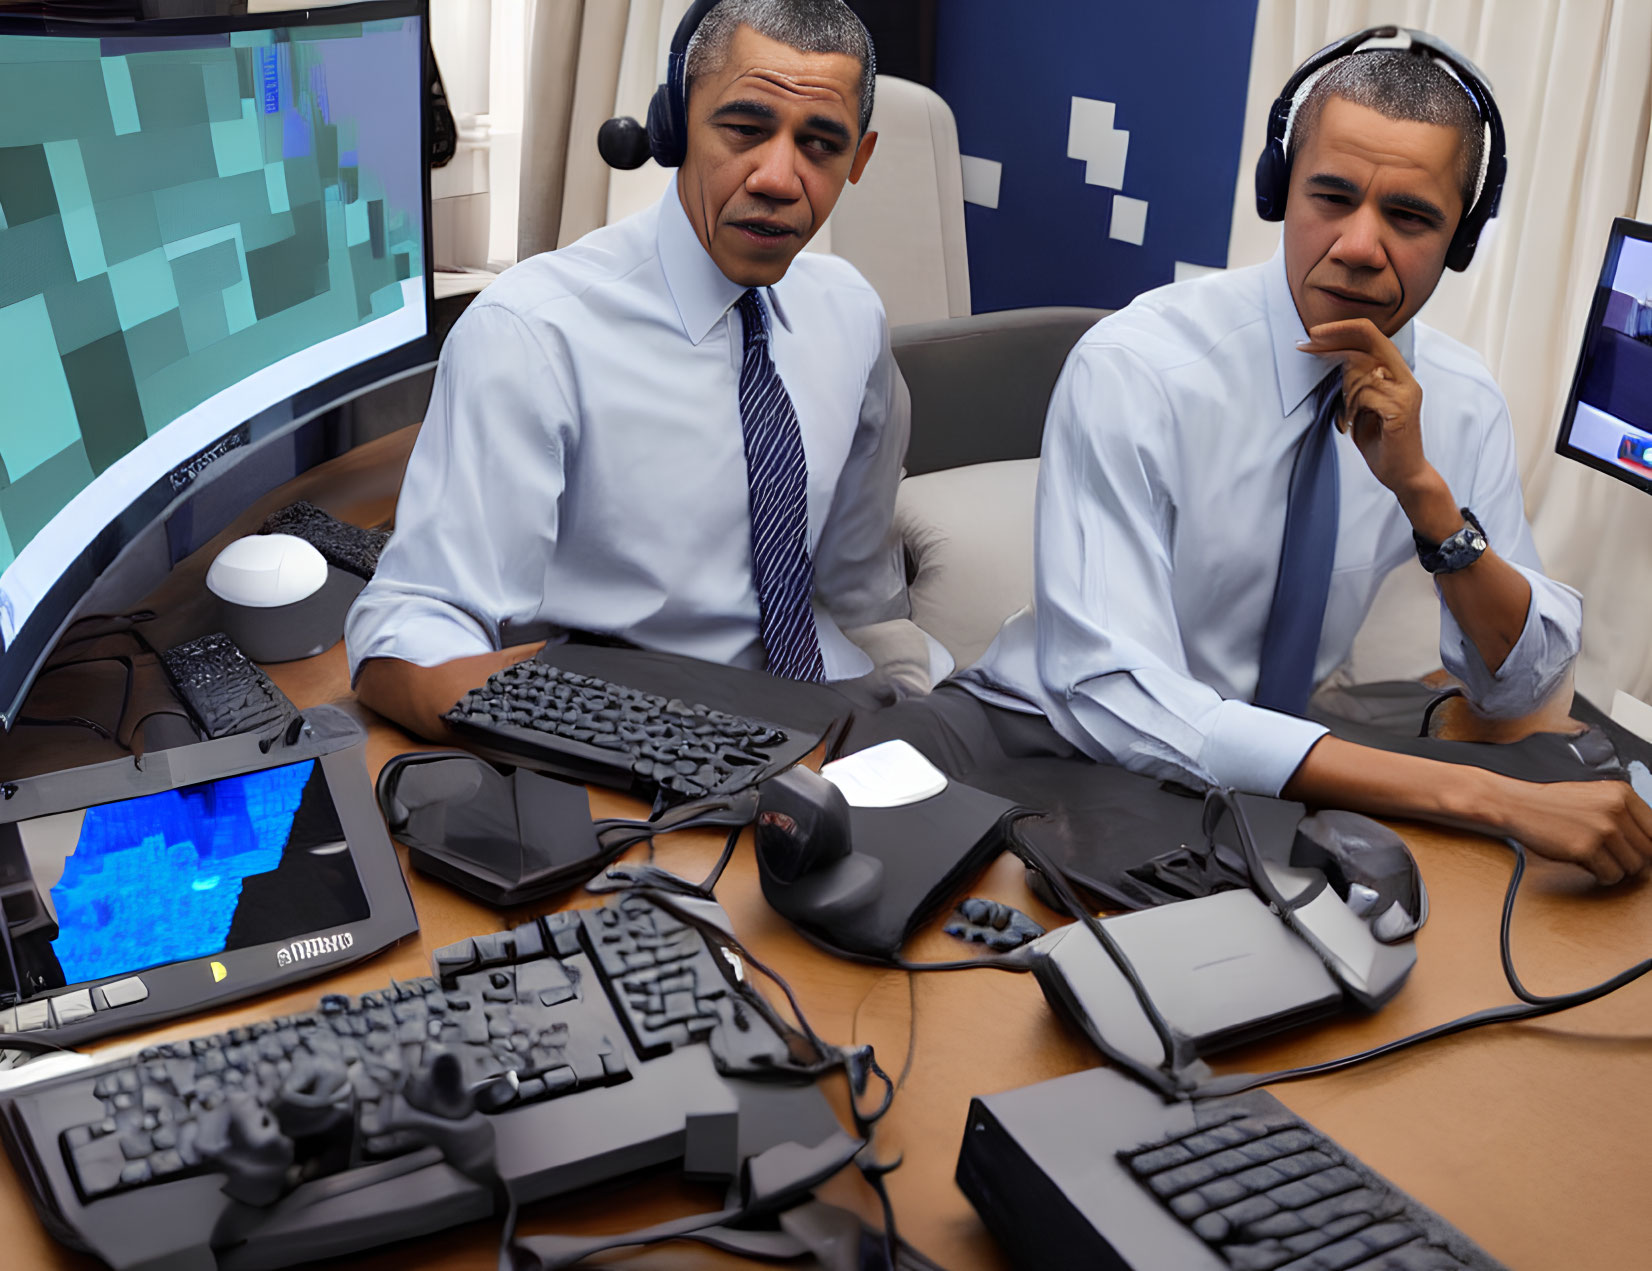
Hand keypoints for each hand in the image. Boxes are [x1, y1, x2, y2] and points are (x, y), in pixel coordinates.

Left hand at [1298, 319, 1431, 498]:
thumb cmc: (1379, 440)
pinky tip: (1352, 423)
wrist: (1403, 473)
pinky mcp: (1401, 410)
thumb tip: (1330, 356)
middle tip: (1306, 344)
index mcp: (1396, 372)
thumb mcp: (1360, 403)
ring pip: (1363, 371)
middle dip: (1334, 339)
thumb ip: (1354, 380)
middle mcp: (1405, 377)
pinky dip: (1352, 408)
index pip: (1372, 335)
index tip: (1314, 334)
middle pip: (1370, 341)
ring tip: (1347, 414)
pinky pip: (1366, 395)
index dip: (1343, 329)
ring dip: (1345, 391)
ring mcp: (1406, 392)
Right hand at [1492, 779, 1651, 884]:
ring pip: (1633, 866)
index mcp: (1621, 793)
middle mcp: (1615, 809)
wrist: (1517, 805)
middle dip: (1633, 860)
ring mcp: (1602, 829)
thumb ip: (1623, 813)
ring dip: (1617, 869)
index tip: (1637, 852)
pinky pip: (1610, 875)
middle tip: (1615, 858)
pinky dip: (1601, 876)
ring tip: (1599, 860)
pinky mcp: (1586, 848)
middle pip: (1648, 851)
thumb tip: (1648, 843)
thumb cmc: (1552, 804)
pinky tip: (1588, 864)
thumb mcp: (1594, 797)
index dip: (1647, 846)